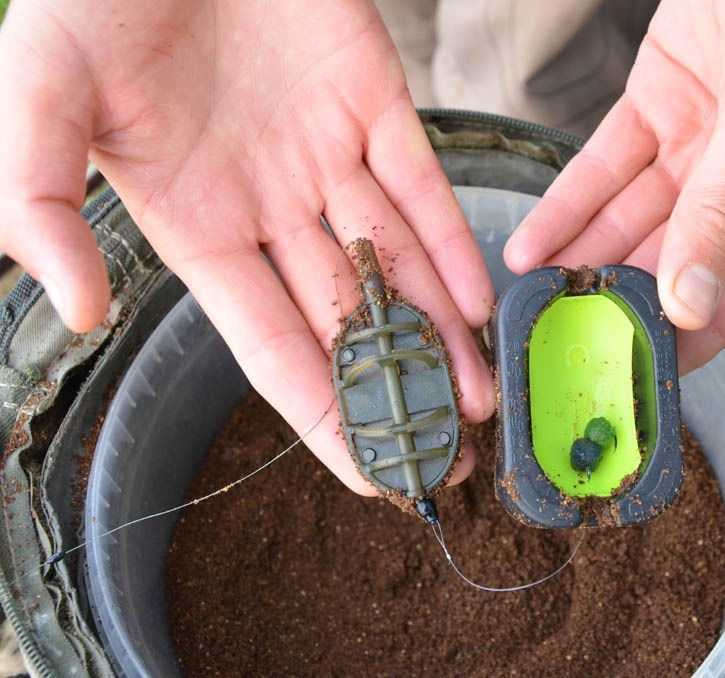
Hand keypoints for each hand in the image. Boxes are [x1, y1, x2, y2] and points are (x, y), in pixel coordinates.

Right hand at [0, 0, 493, 492]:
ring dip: (440, 332)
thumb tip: (76, 310)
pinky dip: (452, 238)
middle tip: (445, 459)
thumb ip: (44, 207)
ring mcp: (326, 154)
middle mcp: (271, 207)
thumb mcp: (36, 102)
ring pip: (397, 261)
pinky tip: (479, 299)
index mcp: (198, 229)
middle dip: (396, 392)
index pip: (271, 346)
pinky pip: (420, 181)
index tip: (368, 478)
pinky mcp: (372, 95)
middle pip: (348, 320)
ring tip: (482, 399)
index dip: (320, 415)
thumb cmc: (86, 0)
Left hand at [505, 0, 724, 371]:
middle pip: (666, 268)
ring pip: (626, 223)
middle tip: (555, 342)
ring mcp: (699, 152)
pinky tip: (533, 243)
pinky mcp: (658, 110)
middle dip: (610, 303)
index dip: (675, 344)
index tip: (624, 381)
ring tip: (530, 301)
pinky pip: (604, 169)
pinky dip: (568, 204)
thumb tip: (690, 300)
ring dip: (578, 259)